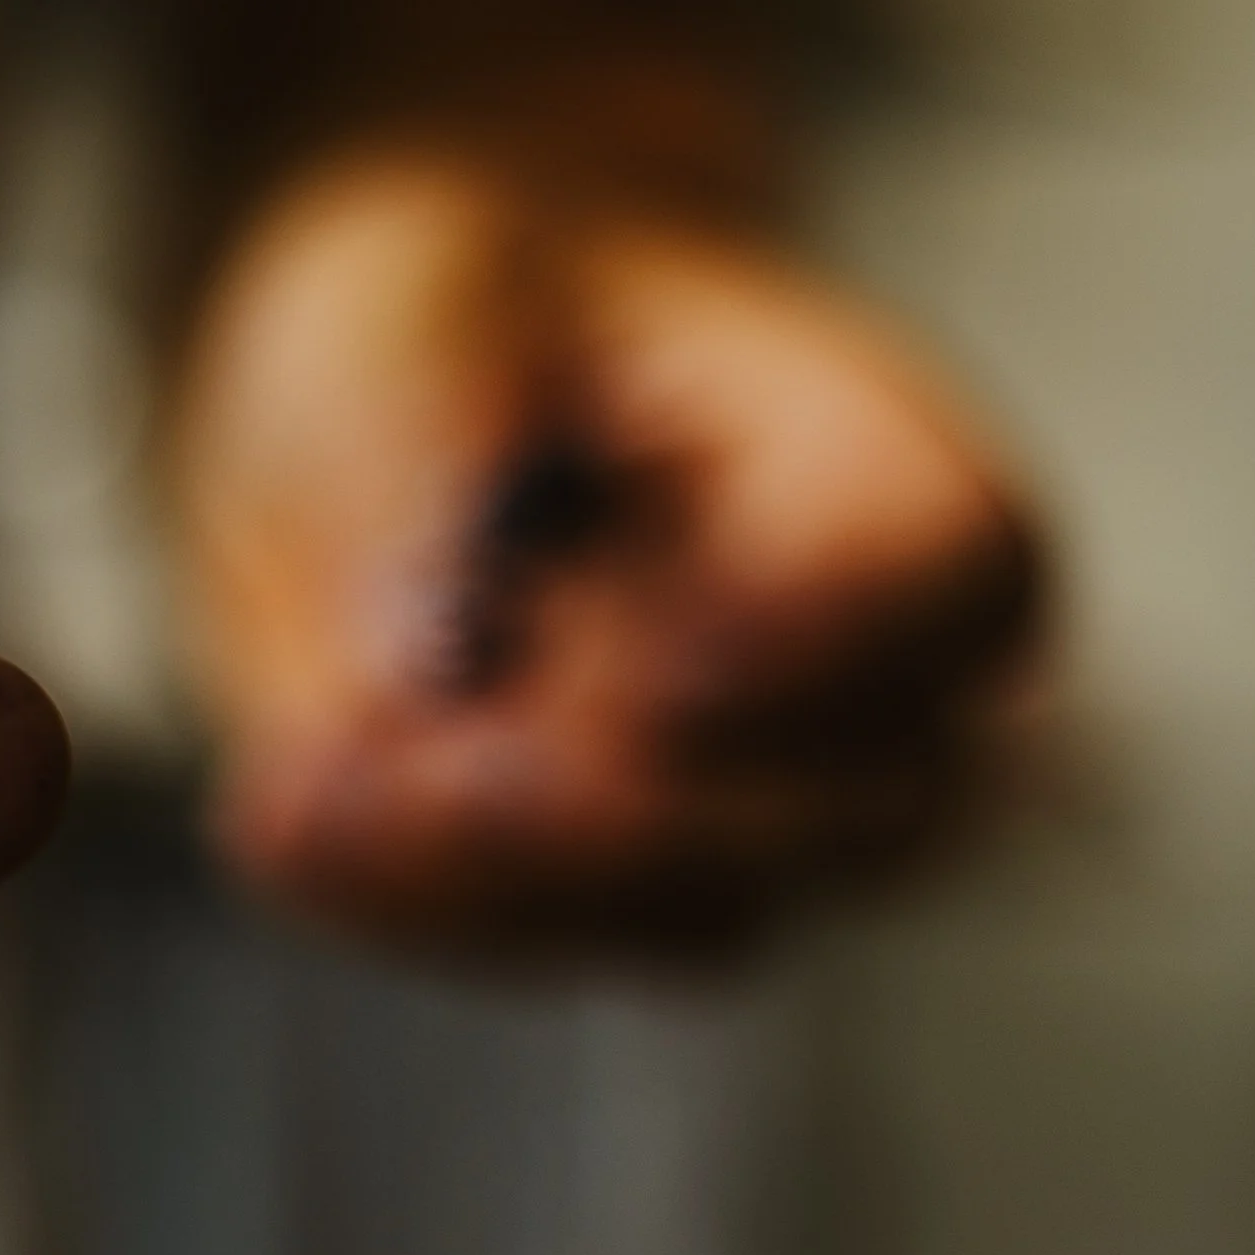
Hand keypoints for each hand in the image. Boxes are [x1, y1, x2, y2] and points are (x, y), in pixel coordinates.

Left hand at [173, 151, 1042, 954]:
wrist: (384, 393)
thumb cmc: (461, 304)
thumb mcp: (414, 304)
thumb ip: (426, 447)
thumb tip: (429, 652)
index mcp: (892, 474)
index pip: (963, 590)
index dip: (828, 651)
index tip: (661, 674)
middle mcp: (867, 683)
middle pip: (855, 817)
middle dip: (637, 813)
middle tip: (447, 760)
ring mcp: (754, 821)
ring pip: (695, 922)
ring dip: (497, 871)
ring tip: (319, 766)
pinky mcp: (606, 904)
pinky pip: (529, 949)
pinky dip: (398, 893)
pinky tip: (291, 796)